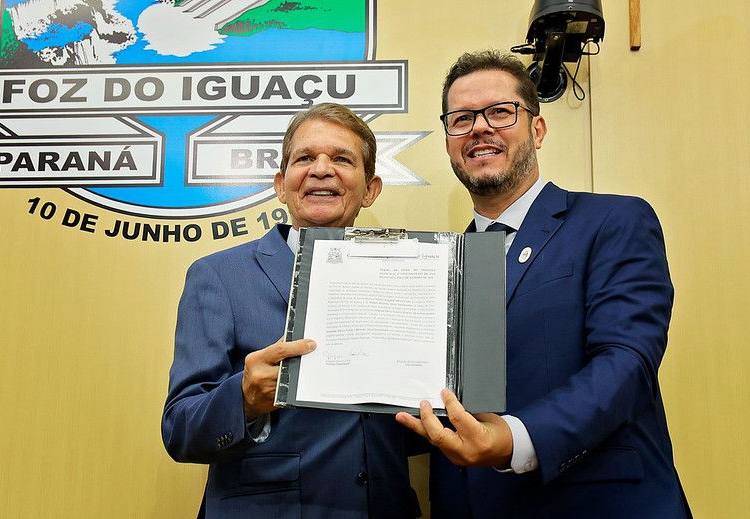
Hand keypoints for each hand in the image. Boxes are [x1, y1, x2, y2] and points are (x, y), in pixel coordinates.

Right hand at [242, 338, 315, 418]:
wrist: (246, 398)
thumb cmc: (255, 373)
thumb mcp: (260, 358)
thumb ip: (276, 348)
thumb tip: (295, 337)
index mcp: (256, 360)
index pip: (279, 350)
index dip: (297, 346)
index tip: (311, 344)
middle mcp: (260, 374)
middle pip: (288, 365)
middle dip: (302, 360)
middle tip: (315, 355)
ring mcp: (268, 389)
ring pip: (292, 379)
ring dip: (302, 373)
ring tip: (310, 366)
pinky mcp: (276, 400)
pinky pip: (291, 390)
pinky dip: (299, 384)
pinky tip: (305, 380)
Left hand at [395, 388, 512, 466]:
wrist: (506, 452)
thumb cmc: (500, 432)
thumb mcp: (488, 418)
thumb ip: (468, 410)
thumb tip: (449, 399)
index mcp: (478, 438)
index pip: (458, 418)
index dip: (449, 402)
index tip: (444, 391)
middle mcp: (466, 450)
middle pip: (438, 435)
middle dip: (427, 418)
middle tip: (423, 404)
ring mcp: (457, 456)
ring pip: (432, 440)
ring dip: (417, 426)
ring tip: (402, 416)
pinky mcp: (452, 457)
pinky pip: (436, 442)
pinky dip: (426, 431)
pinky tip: (416, 423)